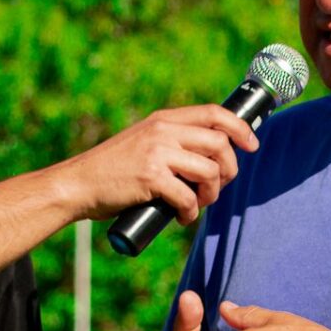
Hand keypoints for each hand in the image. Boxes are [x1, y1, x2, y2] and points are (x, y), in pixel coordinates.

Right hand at [62, 105, 257, 223]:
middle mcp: (163, 130)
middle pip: (220, 144)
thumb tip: (210, 158)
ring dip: (211, 195)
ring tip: (196, 205)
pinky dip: (190, 213)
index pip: (214, 113)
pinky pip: (188, 197)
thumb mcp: (143, 143)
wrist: (79, 184)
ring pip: (209, 171)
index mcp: (164, 119)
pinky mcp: (150, 178)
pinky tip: (180, 217)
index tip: (251, 146)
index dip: (240, 128)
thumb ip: (171, 142)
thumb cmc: (113, 171)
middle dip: (228, 171)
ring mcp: (157, 153)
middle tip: (215, 190)